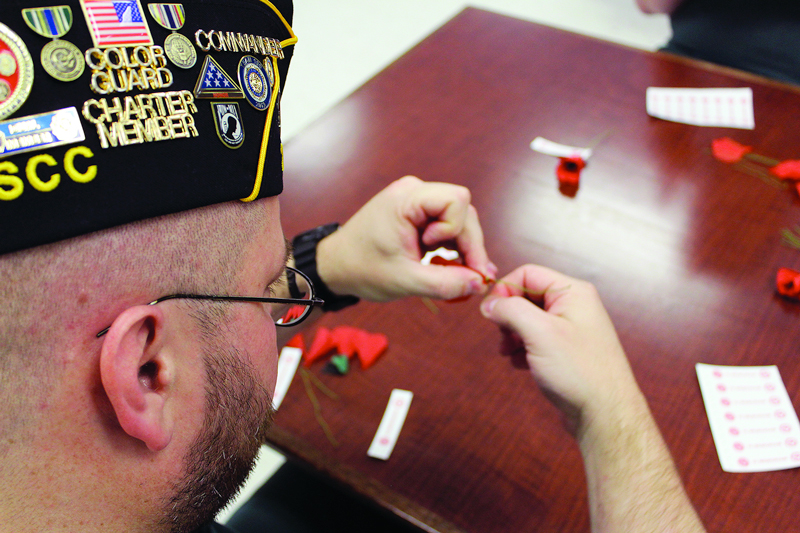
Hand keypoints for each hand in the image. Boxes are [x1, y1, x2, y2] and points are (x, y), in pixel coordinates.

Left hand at [316, 176, 495, 300]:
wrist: (336, 267)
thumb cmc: (363, 269)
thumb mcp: (406, 281)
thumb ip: (445, 283)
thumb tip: (481, 284)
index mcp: (406, 198)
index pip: (457, 199)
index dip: (456, 228)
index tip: (435, 249)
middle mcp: (413, 191)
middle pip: (462, 210)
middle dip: (468, 243)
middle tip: (469, 276)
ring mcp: (415, 201)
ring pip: (459, 218)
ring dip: (461, 247)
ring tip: (454, 273)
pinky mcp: (417, 213)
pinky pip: (447, 224)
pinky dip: (452, 246)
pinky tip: (449, 267)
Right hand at [479, 264, 642, 434]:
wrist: (605, 414)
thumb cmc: (580, 372)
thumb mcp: (539, 333)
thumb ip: (511, 310)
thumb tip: (490, 304)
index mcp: (573, 292)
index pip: (527, 273)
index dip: (504, 290)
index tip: (489, 313)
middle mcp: (574, 306)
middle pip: (527, 296)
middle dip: (508, 315)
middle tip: (502, 336)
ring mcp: (571, 328)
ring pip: (529, 319)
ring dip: (512, 334)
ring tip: (508, 352)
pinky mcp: (567, 350)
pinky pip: (536, 339)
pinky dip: (523, 349)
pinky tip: (522, 364)